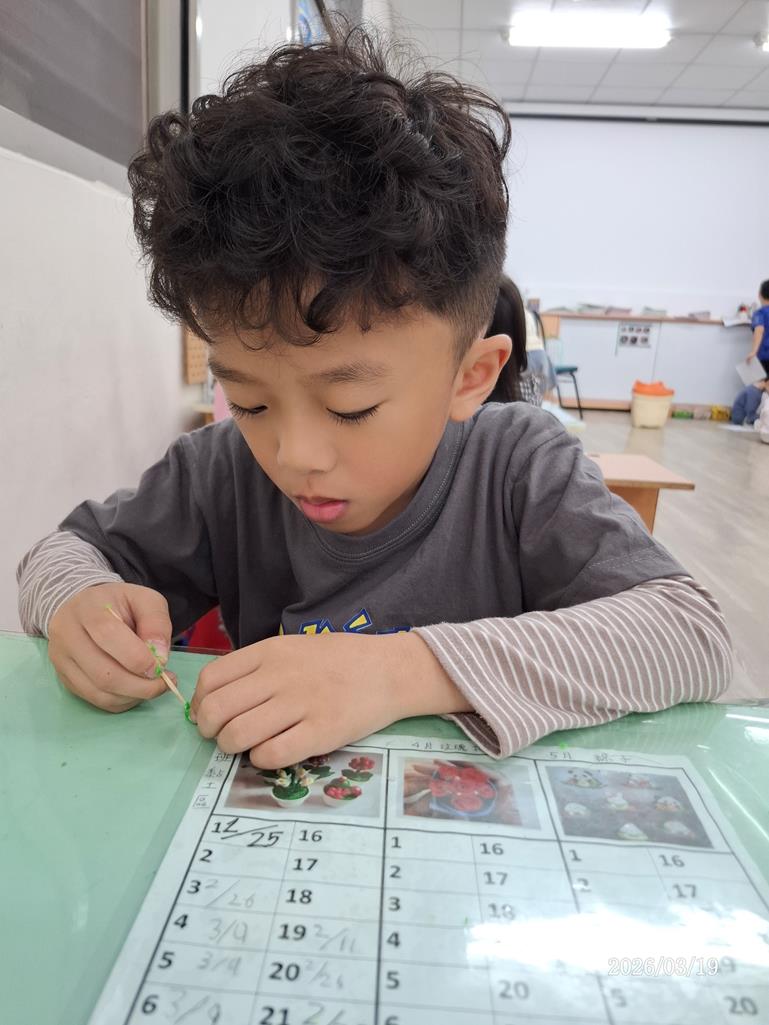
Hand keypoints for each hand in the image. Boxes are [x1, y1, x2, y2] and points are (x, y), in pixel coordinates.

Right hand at [48, 582, 176, 711]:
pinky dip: (121, 701)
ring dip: (133, 696)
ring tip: (153, 686)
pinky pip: (95, 700)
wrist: (83, 607)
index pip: (108, 635)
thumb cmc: (118, 603)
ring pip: (98, 692)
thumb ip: (156, 622)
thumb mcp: (144, 599)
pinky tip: (136, 690)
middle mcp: (67, 635)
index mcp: (88, 608)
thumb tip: (159, 657)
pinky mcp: (64, 678)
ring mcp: (61, 660)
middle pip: (103, 673)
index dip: (137, 657)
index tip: (160, 666)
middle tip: (164, 682)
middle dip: (140, 685)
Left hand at [191, 631, 470, 768]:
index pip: (211, 679)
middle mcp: (280, 676)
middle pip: (217, 710)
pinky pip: (272, 755)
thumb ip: (257, 668)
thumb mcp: (293, 648)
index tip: (207, 715)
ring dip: (232, 748)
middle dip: (210, 731)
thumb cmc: (339, 660)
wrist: (390, 670)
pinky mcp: (322, 732)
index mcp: (270, 652)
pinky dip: (261, 760)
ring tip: (246, 747)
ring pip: (238, 735)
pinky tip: (271, 753)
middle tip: (223, 737)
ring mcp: (301, 704)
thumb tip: (215, 699)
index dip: (200, 704)